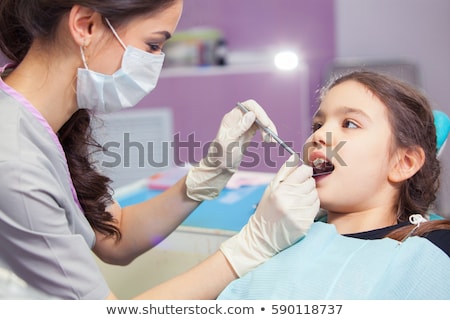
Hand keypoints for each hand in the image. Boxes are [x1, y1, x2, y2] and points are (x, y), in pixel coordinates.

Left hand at [186, 99, 276, 200]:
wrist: (220, 166)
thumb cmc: (221, 154)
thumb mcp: (229, 141)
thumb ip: (239, 127)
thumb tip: (251, 114)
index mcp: (232, 117)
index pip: (249, 106)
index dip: (259, 112)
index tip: (266, 124)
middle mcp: (239, 118)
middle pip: (258, 113)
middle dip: (267, 123)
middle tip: (271, 136)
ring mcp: (245, 124)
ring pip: (262, 121)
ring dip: (269, 129)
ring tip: (270, 141)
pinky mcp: (250, 132)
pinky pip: (262, 128)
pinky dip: (267, 133)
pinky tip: (268, 141)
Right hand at [220, 154, 319, 275]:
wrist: (263, 237)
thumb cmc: (267, 210)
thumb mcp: (271, 188)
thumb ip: (284, 172)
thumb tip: (295, 156)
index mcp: (280, 190)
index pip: (304, 171)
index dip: (304, 172)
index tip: (302, 176)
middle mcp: (290, 201)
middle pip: (311, 182)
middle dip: (307, 184)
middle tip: (298, 191)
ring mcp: (298, 213)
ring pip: (315, 195)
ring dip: (310, 196)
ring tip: (298, 201)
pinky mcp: (305, 223)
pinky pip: (316, 208)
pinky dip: (311, 207)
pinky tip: (301, 210)